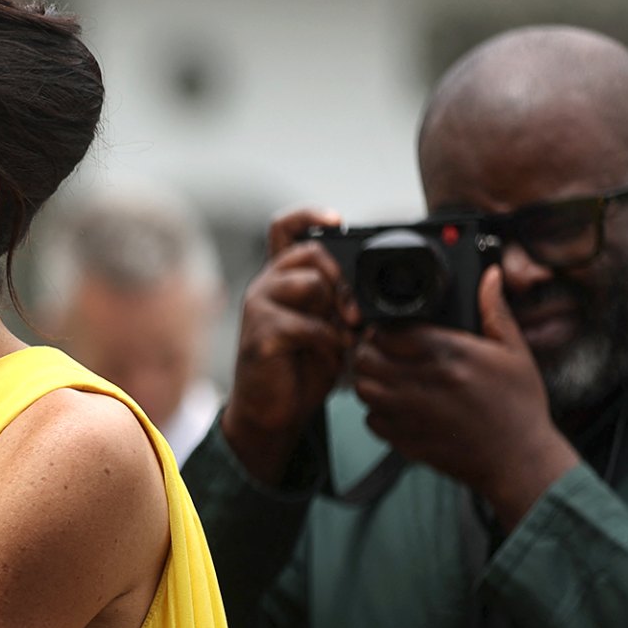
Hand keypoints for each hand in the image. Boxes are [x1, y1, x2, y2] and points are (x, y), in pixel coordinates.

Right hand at [221, 207, 354, 483]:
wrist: (273, 412)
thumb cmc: (301, 367)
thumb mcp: (328, 326)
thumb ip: (339, 301)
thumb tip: (370, 288)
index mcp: (282, 278)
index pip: (285, 228)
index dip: (309, 216)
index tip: (336, 220)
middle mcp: (266, 286)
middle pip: (309, 252)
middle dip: (342, 278)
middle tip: (355, 312)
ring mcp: (258, 308)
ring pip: (308, 283)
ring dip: (336, 310)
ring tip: (343, 336)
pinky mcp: (259, 335)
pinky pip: (305, 324)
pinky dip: (327, 342)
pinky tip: (330, 356)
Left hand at [352, 266, 578, 529]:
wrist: (520, 461)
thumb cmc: (519, 407)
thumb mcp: (515, 352)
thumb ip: (495, 311)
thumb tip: (489, 276)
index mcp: (449, 355)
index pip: (389, 331)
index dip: (384, 328)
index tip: (392, 330)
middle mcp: (424, 382)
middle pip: (366, 357)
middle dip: (370, 350)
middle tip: (383, 352)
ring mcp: (411, 413)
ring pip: (362, 387)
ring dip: (369, 378)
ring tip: (386, 376)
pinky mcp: (405, 439)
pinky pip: (370, 419)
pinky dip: (376, 411)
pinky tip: (395, 406)